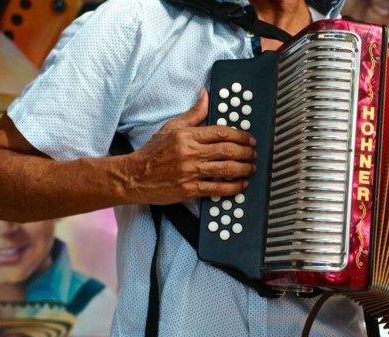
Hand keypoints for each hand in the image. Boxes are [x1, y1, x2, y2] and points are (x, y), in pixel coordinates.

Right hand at [123, 88, 256, 204]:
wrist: (135, 177)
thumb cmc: (153, 152)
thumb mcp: (171, 127)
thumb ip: (193, 113)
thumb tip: (206, 94)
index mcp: (187, 136)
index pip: (221, 132)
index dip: (240, 136)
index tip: (250, 139)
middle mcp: (190, 153)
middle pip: (227, 150)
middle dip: (246, 152)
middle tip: (254, 153)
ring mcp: (190, 172)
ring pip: (225, 169)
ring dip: (243, 168)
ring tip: (252, 168)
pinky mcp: (190, 190)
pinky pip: (217, 189)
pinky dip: (233, 187)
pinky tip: (241, 184)